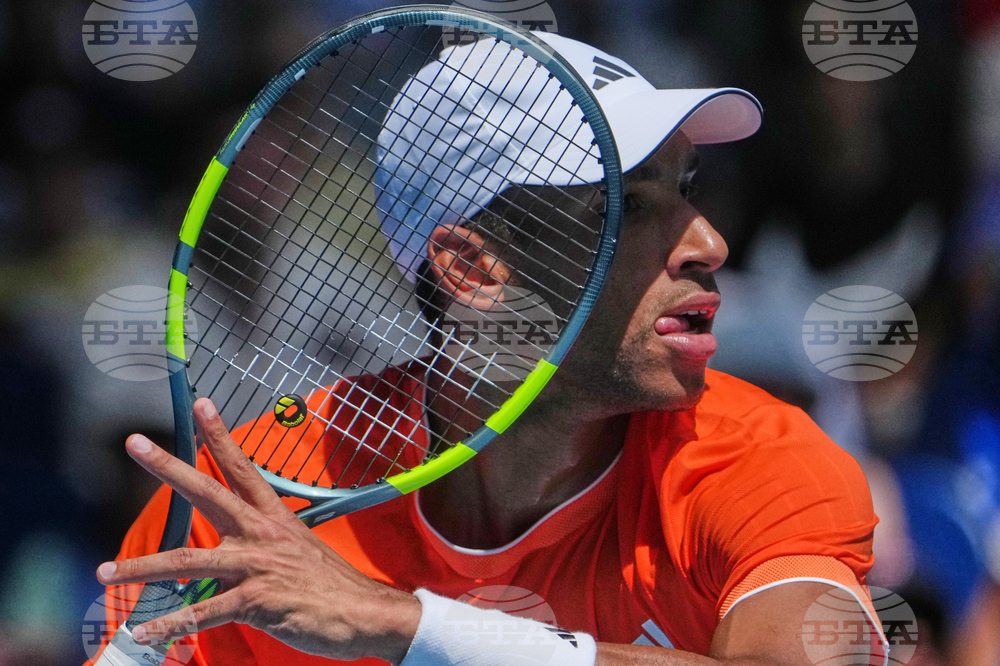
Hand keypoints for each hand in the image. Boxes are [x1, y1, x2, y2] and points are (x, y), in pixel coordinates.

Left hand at [96, 398, 421, 664]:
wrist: (363, 613)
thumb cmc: (330, 585)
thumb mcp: (299, 549)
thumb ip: (264, 544)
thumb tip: (237, 547)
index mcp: (273, 517)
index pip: (242, 467)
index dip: (221, 434)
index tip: (202, 404)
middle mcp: (261, 534)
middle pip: (207, 492)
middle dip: (168, 467)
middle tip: (134, 444)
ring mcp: (257, 566)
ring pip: (187, 560)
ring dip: (141, 567)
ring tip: (106, 573)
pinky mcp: (256, 602)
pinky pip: (202, 613)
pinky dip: (170, 625)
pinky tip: (145, 632)